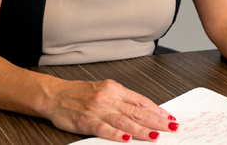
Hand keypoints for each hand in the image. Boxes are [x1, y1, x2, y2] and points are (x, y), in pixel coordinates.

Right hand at [45, 78, 178, 141]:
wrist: (54, 95)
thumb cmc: (79, 93)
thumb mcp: (104, 90)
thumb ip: (122, 99)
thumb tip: (142, 109)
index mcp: (115, 89)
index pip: (141, 101)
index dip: (157, 110)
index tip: (170, 117)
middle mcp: (109, 98)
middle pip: (137, 111)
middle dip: (157, 121)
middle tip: (171, 127)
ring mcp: (98, 110)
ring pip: (124, 121)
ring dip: (142, 130)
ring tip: (155, 135)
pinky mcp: (86, 121)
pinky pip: (104, 128)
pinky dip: (116, 134)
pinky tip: (127, 138)